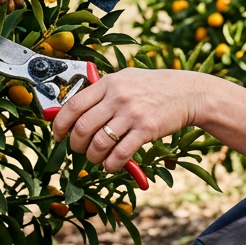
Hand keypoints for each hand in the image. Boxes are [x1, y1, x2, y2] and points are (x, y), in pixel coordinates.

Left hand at [51, 68, 208, 172]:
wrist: (188, 93)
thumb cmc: (154, 87)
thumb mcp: (125, 80)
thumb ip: (101, 92)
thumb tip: (71, 109)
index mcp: (108, 83)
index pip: (73, 105)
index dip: (59, 124)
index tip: (58, 135)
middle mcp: (118, 97)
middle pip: (82, 127)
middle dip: (75, 144)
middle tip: (79, 149)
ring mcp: (132, 113)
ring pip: (98, 143)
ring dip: (92, 157)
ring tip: (96, 158)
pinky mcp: (146, 129)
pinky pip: (120, 154)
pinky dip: (111, 164)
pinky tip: (111, 164)